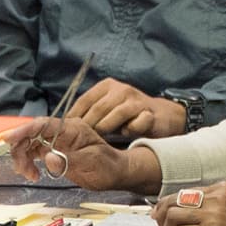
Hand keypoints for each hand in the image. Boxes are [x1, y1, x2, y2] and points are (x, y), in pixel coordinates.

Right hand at [5, 118, 163, 194]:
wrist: (115, 173)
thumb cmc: (108, 166)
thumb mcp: (92, 164)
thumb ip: (69, 161)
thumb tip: (48, 158)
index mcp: (72, 129)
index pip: (43, 125)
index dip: (24, 130)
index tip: (9, 138)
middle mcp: (61, 133)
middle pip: (31, 134)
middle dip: (20, 149)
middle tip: (21, 168)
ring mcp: (56, 142)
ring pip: (29, 144)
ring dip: (22, 159)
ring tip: (29, 174)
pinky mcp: (53, 152)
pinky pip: (33, 154)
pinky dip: (28, 164)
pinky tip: (32, 174)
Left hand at [67, 80, 188, 142]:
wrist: (160, 115)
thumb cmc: (126, 115)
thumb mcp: (106, 109)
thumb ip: (90, 113)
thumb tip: (65, 125)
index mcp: (107, 86)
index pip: (84, 100)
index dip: (74, 117)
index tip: (67, 131)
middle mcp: (121, 90)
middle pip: (98, 108)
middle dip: (89, 127)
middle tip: (84, 139)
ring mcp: (136, 100)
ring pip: (115, 115)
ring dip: (106, 129)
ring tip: (101, 139)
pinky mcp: (150, 113)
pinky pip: (135, 124)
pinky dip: (129, 131)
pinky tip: (127, 134)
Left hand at [153, 184, 225, 225]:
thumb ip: (210, 205)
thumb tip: (180, 212)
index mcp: (222, 188)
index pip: (184, 191)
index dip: (168, 204)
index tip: (162, 216)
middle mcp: (217, 197)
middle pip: (174, 200)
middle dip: (162, 216)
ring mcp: (214, 214)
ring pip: (173, 216)